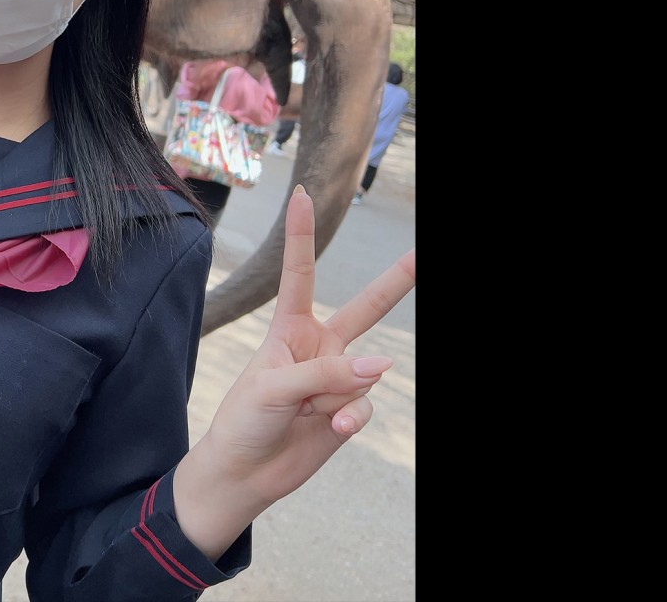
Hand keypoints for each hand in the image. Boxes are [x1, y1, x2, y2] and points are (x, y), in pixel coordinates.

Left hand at [178, 186, 415, 545]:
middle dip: (396, 282)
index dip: (301, 234)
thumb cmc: (245, 420)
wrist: (246, 471)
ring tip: (310, 412)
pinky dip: (351, 417)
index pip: (299, 273)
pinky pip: (365, 404)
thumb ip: (327, 372)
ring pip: (362, 374)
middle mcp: (318, 346)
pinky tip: (332, 429)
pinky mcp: (349, 409)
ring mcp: (337, 378)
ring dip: (337, 395)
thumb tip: (383, 365)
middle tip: (421, 253)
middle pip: (366, 308)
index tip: (300, 195)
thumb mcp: (274, 388)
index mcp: (289, 327)